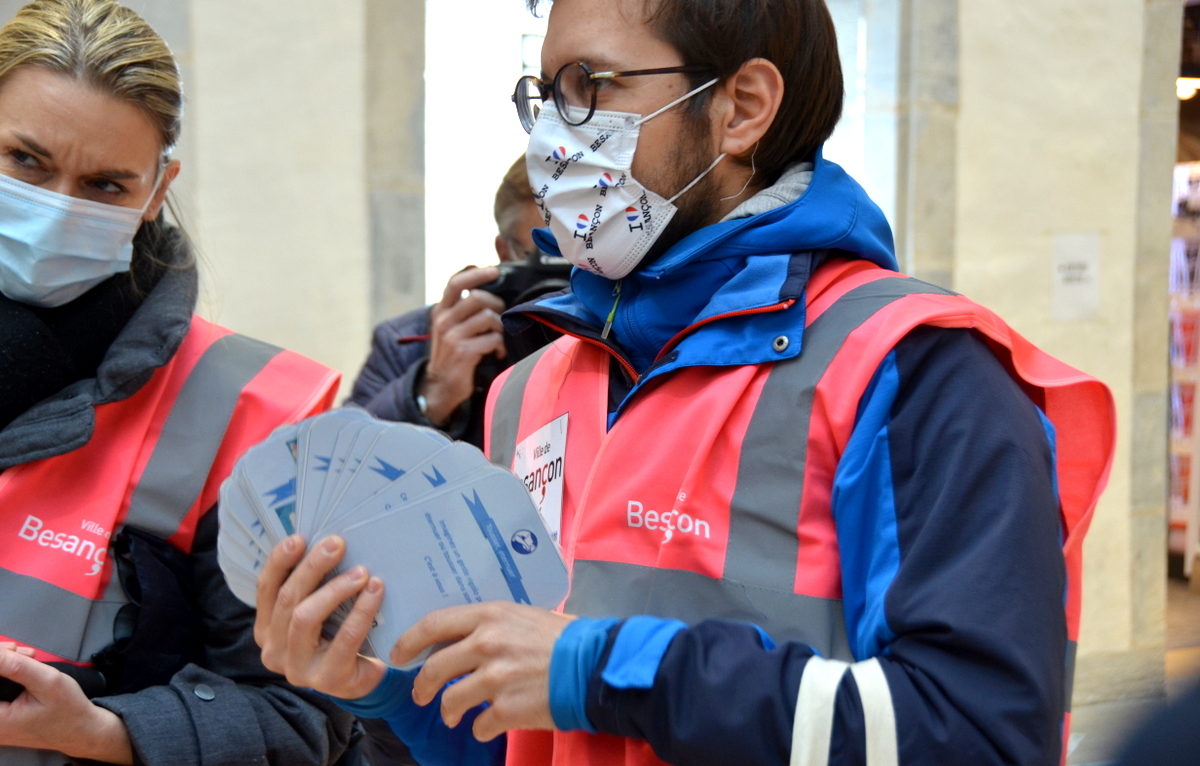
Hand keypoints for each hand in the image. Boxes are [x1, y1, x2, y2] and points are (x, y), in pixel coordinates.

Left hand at [0, 646, 131, 762]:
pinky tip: (24, 670)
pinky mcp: (2, 719)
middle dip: (3, 661)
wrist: (81, 729)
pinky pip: (1, 693)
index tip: (12, 651)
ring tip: (27, 659)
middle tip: (21, 652)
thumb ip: (16, 665)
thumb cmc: (68, 710)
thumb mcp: (48, 681)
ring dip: (7, 667)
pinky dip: (9, 677)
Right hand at [254, 534, 388, 699]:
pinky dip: (361, 610)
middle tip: (337, 544)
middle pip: (287, 600)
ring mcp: (296, 669)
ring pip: (306, 617)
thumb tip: (324, 541)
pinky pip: (344, 638)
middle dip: (312, 568)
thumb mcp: (318, 611)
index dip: (279, 562)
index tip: (299, 538)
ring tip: (361, 571)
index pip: (265, 590)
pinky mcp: (326, 679)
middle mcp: (274, 650)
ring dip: (335, 589)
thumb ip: (311, 586)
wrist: (361, 678)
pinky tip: (375, 591)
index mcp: (266, 629)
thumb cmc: (337, 635)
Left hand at [391, 602, 575, 740]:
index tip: (399, 655)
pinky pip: (479, 726)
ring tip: (454, 717)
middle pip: (433, 668)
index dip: (409, 641)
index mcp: (489, 616)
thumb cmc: (563, 638)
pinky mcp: (507, 709)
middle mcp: (486, 644)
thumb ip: (492, 624)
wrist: (594, 666)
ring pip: (450, 702)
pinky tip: (490, 725)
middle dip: (422, 686)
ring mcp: (495, 679)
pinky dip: (482, 729)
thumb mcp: (523, 615)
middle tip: (422, 695)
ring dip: (448, 713)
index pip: (433, 624)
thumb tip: (463, 635)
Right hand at [421, 267, 506, 424]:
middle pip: (477, 297)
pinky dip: (500, 346)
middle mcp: (444, 321)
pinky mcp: (464, 352)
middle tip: (500, 317)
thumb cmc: (452, 353)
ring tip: (498, 338)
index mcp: (441, 311)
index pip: (455, 283)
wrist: (440, 386)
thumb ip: (463, 309)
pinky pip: (493, 339)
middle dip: (496, 304)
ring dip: (499, 327)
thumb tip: (487, 288)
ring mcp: (452, 336)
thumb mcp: (450, 327)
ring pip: (488, 317)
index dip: (476, 274)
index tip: (494, 271)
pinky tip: (497, 353)